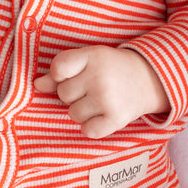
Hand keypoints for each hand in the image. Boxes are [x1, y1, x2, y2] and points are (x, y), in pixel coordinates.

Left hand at [33, 45, 169, 138]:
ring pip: (73, 114)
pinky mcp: (116, 119)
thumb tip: (37, 85)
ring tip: (99, 101)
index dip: (59, 75)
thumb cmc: (110, 68)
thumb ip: (62, 70)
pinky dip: (92, 127)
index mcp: (93, 56)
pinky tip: (103, 116)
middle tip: (91, 88)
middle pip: (64, 94)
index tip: (71, 75)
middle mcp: (100, 77)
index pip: (58, 68)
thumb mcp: (89, 60)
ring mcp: (108, 99)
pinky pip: (87, 131)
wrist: (150, 79)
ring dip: (82, 111)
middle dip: (73, 94)